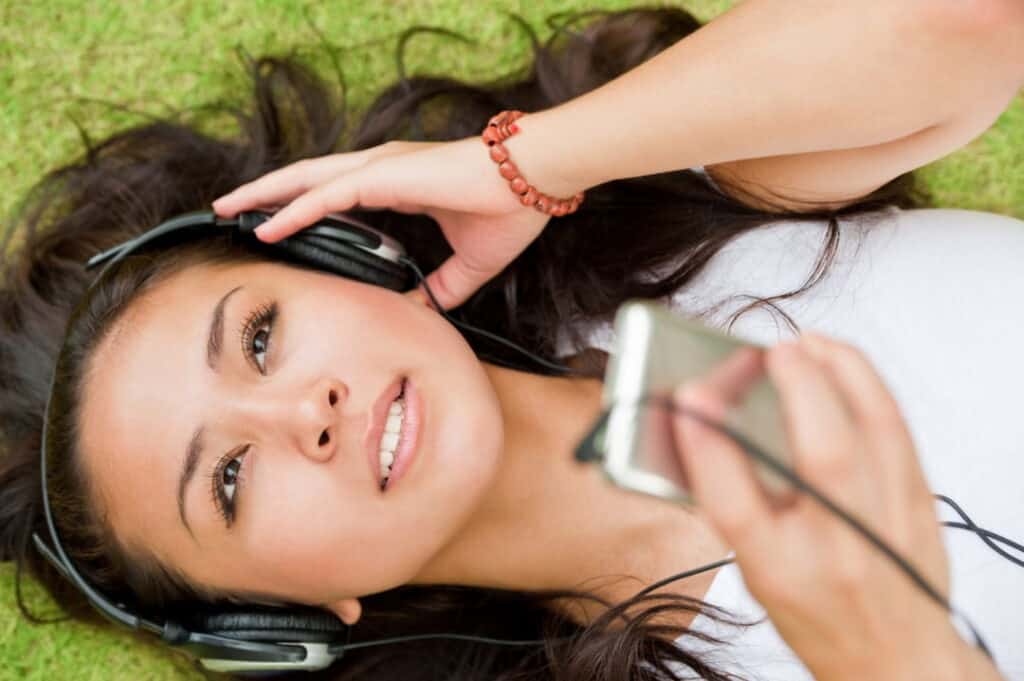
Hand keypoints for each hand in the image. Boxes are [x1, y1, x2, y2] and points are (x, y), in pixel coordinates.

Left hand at [212, 137, 555, 309]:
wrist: (534, 181)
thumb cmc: (509, 210)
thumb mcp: (468, 264)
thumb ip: (441, 288)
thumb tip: (420, 313)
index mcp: (400, 184)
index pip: (336, 193)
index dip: (303, 206)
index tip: (274, 223)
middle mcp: (382, 170)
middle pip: (308, 179)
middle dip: (266, 193)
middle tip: (230, 209)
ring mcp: (380, 169)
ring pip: (305, 180)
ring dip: (263, 195)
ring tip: (228, 209)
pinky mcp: (384, 176)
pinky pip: (325, 195)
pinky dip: (292, 210)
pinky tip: (265, 225)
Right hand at [671, 332, 959, 680]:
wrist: (895, 656)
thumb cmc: (817, 613)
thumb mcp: (755, 571)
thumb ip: (730, 501)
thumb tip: (704, 425)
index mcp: (781, 571)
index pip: (737, 508)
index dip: (708, 447)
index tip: (689, 398)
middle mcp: (839, 550)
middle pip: (825, 458)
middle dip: (798, 390)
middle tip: (771, 353)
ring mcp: (889, 524)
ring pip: (877, 431)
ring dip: (841, 373)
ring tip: (806, 345)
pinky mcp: (920, 502)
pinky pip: (899, 428)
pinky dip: (869, 385)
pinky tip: (841, 364)